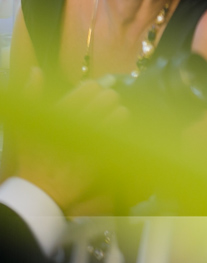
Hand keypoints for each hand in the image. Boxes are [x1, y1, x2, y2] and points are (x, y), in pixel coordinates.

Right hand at [14, 69, 128, 211]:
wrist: (42, 191)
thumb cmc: (34, 158)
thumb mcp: (26, 126)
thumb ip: (31, 96)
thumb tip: (37, 71)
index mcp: (61, 111)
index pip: (91, 87)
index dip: (94, 91)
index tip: (91, 99)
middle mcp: (79, 121)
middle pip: (109, 97)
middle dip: (108, 101)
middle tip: (103, 110)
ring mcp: (94, 137)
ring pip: (120, 113)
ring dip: (118, 116)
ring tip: (111, 123)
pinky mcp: (105, 153)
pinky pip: (124, 134)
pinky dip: (123, 133)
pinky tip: (117, 137)